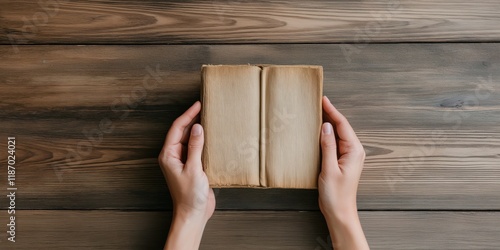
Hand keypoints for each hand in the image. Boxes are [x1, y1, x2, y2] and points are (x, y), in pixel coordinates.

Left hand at [158, 101, 214, 249]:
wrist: (193, 214)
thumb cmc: (189, 195)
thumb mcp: (194, 169)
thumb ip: (195, 147)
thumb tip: (198, 127)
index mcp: (168, 155)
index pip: (177, 129)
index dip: (188, 115)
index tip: (198, 105)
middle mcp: (174, 156)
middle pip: (183, 132)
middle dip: (193, 119)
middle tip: (206, 107)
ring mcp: (183, 161)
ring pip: (190, 139)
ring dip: (199, 130)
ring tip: (210, 118)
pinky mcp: (193, 166)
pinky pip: (197, 149)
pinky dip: (204, 141)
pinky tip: (213, 137)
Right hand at [318, 96, 368, 248]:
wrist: (340, 213)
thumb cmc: (336, 195)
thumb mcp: (329, 169)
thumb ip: (328, 146)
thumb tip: (326, 126)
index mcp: (354, 151)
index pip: (342, 125)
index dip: (332, 111)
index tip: (323, 99)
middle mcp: (354, 151)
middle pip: (341, 127)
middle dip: (330, 113)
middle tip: (318, 102)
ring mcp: (348, 156)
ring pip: (338, 134)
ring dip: (328, 123)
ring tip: (317, 112)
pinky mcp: (341, 161)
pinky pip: (334, 142)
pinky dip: (327, 134)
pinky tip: (319, 131)